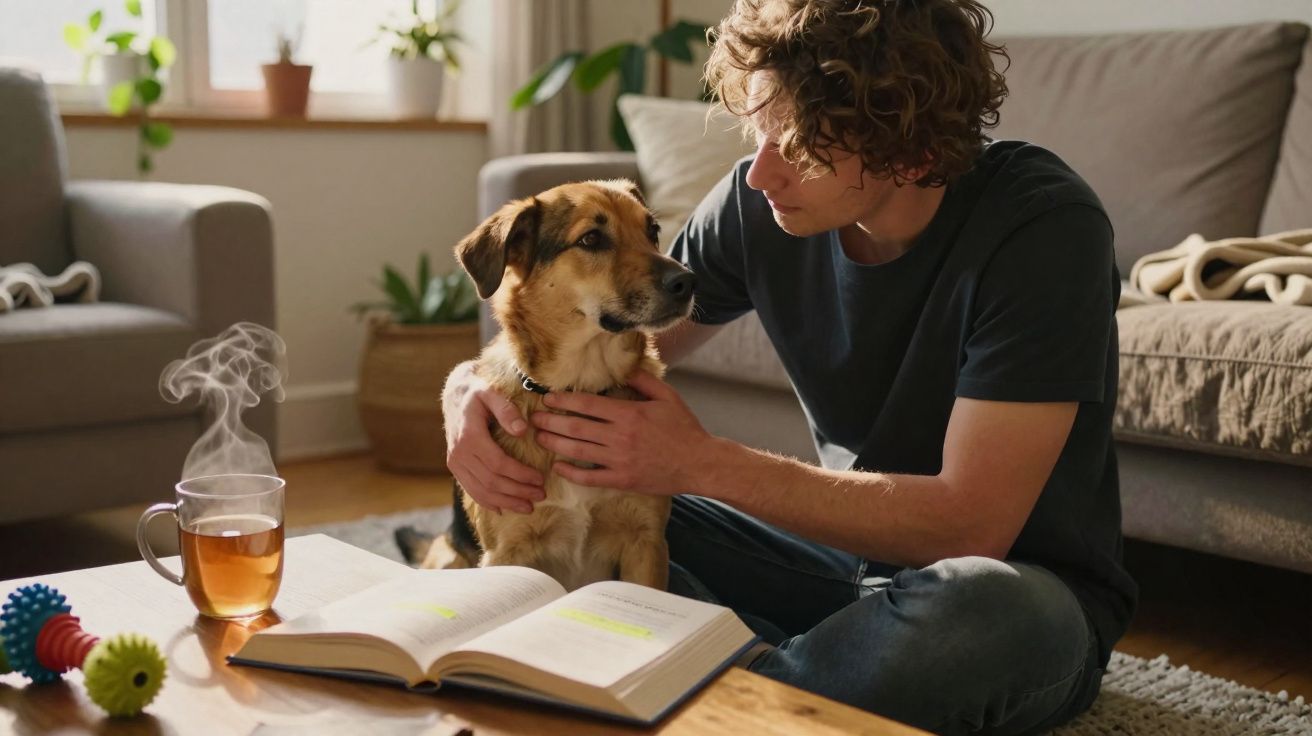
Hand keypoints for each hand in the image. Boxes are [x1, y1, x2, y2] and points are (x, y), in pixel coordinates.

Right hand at [443, 363, 544, 513]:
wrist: (454, 396)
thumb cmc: (477, 393)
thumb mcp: (491, 393)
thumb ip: (506, 410)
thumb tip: (522, 430)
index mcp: (469, 437)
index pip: (498, 464)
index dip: (520, 475)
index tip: (540, 479)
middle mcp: (459, 454)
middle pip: (492, 482)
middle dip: (518, 492)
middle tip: (541, 495)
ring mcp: (454, 463)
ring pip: (481, 491)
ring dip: (506, 502)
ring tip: (528, 507)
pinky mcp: (454, 468)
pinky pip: (471, 490)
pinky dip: (488, 502)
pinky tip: (504, 509)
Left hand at [530, 370, 713, 494]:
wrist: (700, 463)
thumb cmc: (685, 428)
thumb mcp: (667, 397)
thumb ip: (643, 380)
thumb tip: (623, 366)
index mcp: (629, 414)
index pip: (587, 404)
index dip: (564, 400)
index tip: (548, 398)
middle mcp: (620, 437)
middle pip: (576, 427)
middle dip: (551, 422)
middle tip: (534, 419)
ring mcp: (620, 460)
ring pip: (578, 451)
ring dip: (554, 444)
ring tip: (538, 438)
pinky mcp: (622, 480)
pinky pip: (591, 477)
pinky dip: (571, 473)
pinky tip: (558, 467)